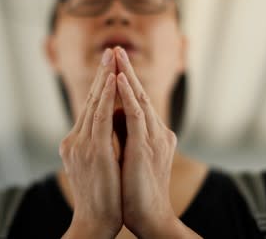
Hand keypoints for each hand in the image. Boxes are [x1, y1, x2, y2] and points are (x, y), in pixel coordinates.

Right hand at [60, 48, 121, 238]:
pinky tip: (113, 81)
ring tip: (112, 57)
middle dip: (101, 74)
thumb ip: (99, 143)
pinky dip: (106, 97)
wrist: (95, 222)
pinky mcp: (92, 151)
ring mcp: (81, 144)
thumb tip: (110, 127)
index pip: (91, 109)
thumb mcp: (97, 165)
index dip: (99, 86)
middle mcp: (75, 140)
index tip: (109, 67)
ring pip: (94, 104)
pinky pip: (101, 117)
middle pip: (90, 100)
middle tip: (110, 51)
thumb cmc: (102, 196)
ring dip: (104, 78)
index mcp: (77, 143)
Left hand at [114, 47, 178, 236]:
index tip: (111, 63)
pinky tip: (120, 80)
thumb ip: (124, 137)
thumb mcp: (131, 158)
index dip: (123, 81)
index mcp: (151, 134)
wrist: (149, 217)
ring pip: (138, 99)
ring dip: (126, 75)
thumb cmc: (136, 191)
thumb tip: (109, 119)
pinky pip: (136, 116)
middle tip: (113, 49)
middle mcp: (156, 132)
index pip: (135, 101)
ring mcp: (153, 138)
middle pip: (138, 94)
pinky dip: (128, 96)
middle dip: (125, 70)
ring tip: (115, 55)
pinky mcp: (146, 148)